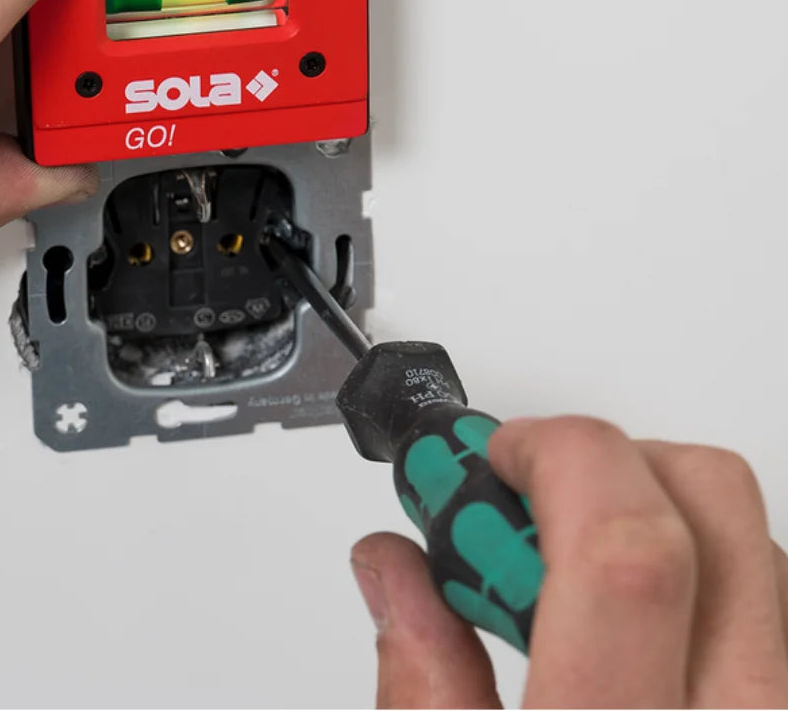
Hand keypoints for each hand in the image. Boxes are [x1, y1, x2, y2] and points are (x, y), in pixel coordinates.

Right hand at [352, 416, 787, 706]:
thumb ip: (421, 689)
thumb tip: (395, 569)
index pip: (621, 546)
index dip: (549, 457)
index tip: (489, 457)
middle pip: (711, 504)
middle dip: (605, 461)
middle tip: (530, 503)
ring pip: (754, 542)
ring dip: (657, 524)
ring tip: (583, 588)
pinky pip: (783, 602)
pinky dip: (711, 580)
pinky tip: (654, 637)